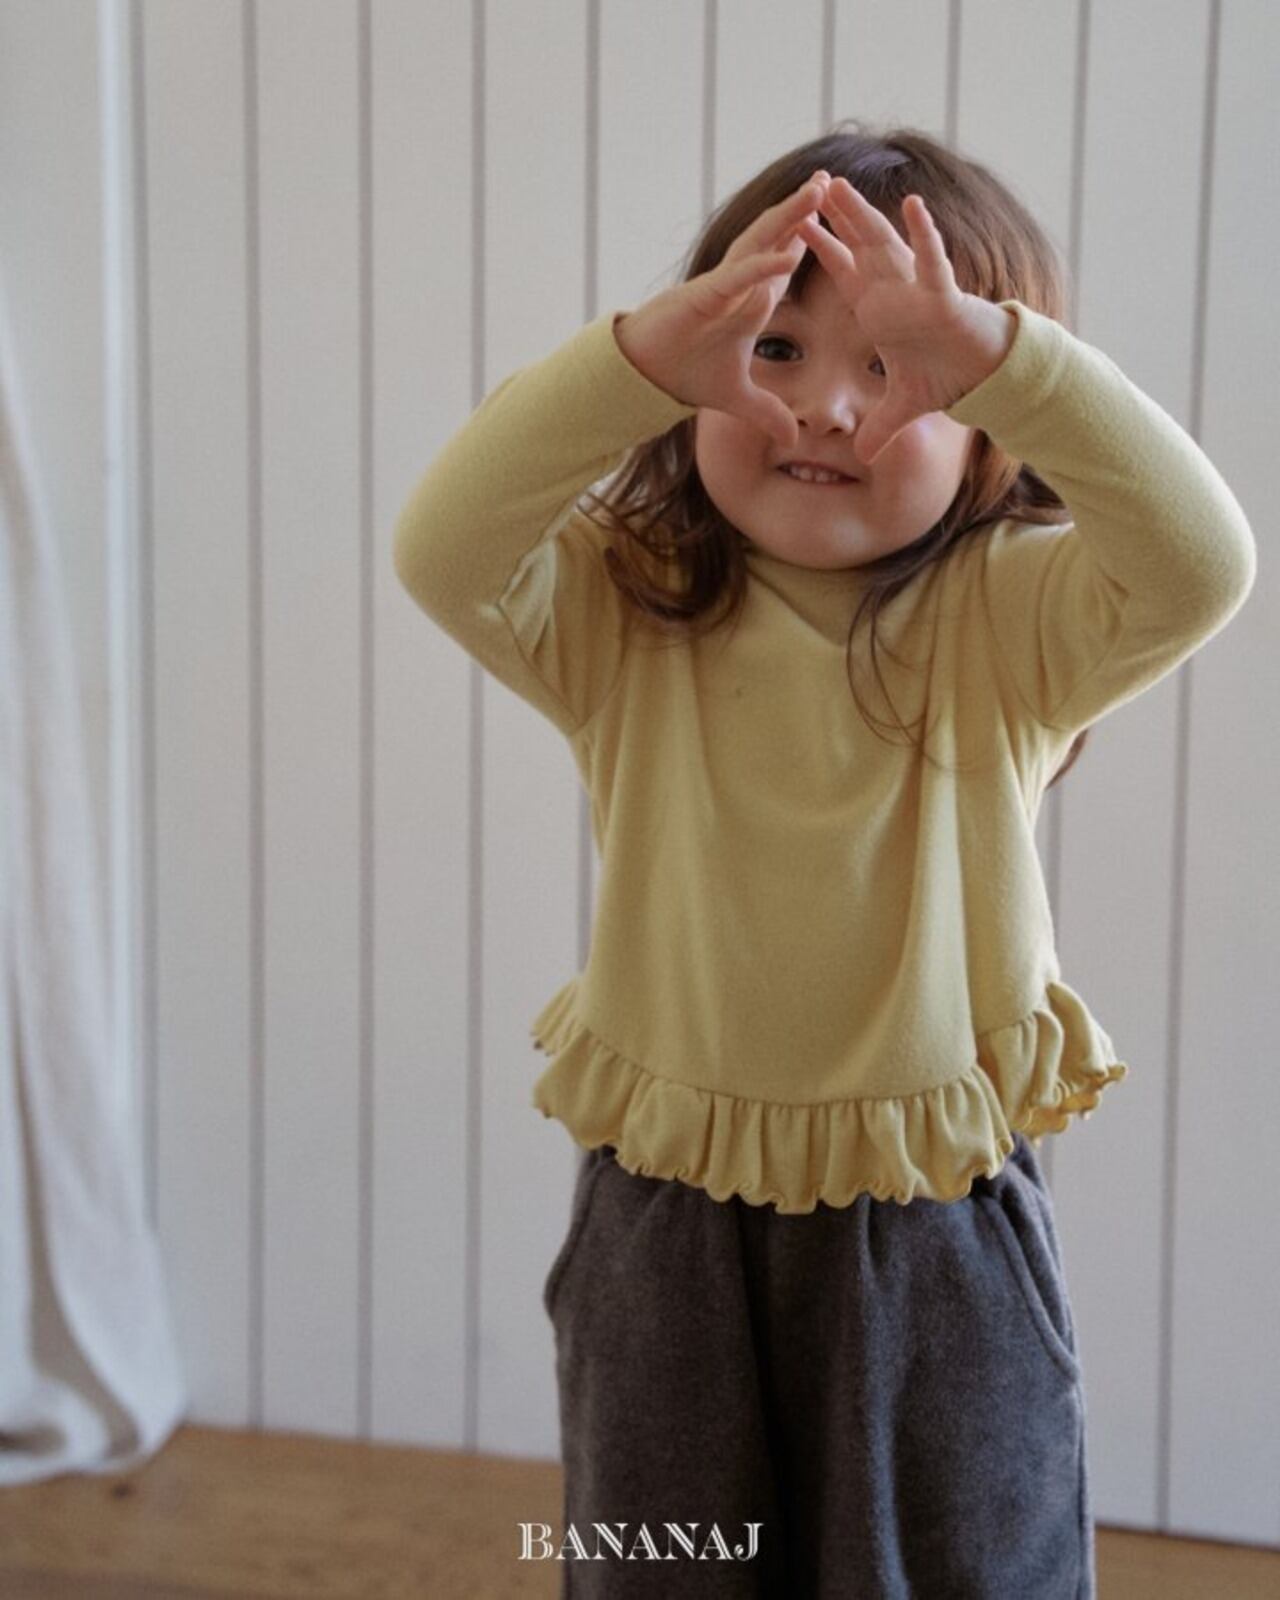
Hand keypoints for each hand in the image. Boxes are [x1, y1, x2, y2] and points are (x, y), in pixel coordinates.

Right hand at [613, 170, 833, 446]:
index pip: (785, 262)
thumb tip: (791, 439)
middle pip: (777, 240)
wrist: (644, 376)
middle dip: (803, 212)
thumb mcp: (737, 399)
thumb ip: (766, 413)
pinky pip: (739, 277)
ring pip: (760, 243)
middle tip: (829, 183)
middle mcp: (739, 286)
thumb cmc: (684, 374)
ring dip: (789, 218)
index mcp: (750, 301)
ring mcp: (722, 286)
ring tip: (816, 192)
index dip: (808, 240)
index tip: (836, 220)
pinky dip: (763, 265)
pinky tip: (789, 251)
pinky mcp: (704, 297)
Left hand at [796, 179, 1014, 463]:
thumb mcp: (904, 409)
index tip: (793, 227)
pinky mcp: (946, 296)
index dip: (820, 250)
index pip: (844, 272)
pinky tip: (913, 205)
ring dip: (864, 215)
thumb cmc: (948, 377)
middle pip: (859, 247)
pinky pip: (933, 262)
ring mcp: (919, 289)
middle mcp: (897, 291)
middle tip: (809, 186)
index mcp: (881, 308)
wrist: (987, 376)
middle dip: (835, 218)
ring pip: (888, 243)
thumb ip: (880, 428)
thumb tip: (863, 457)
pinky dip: (924, 235)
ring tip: (840, 185)